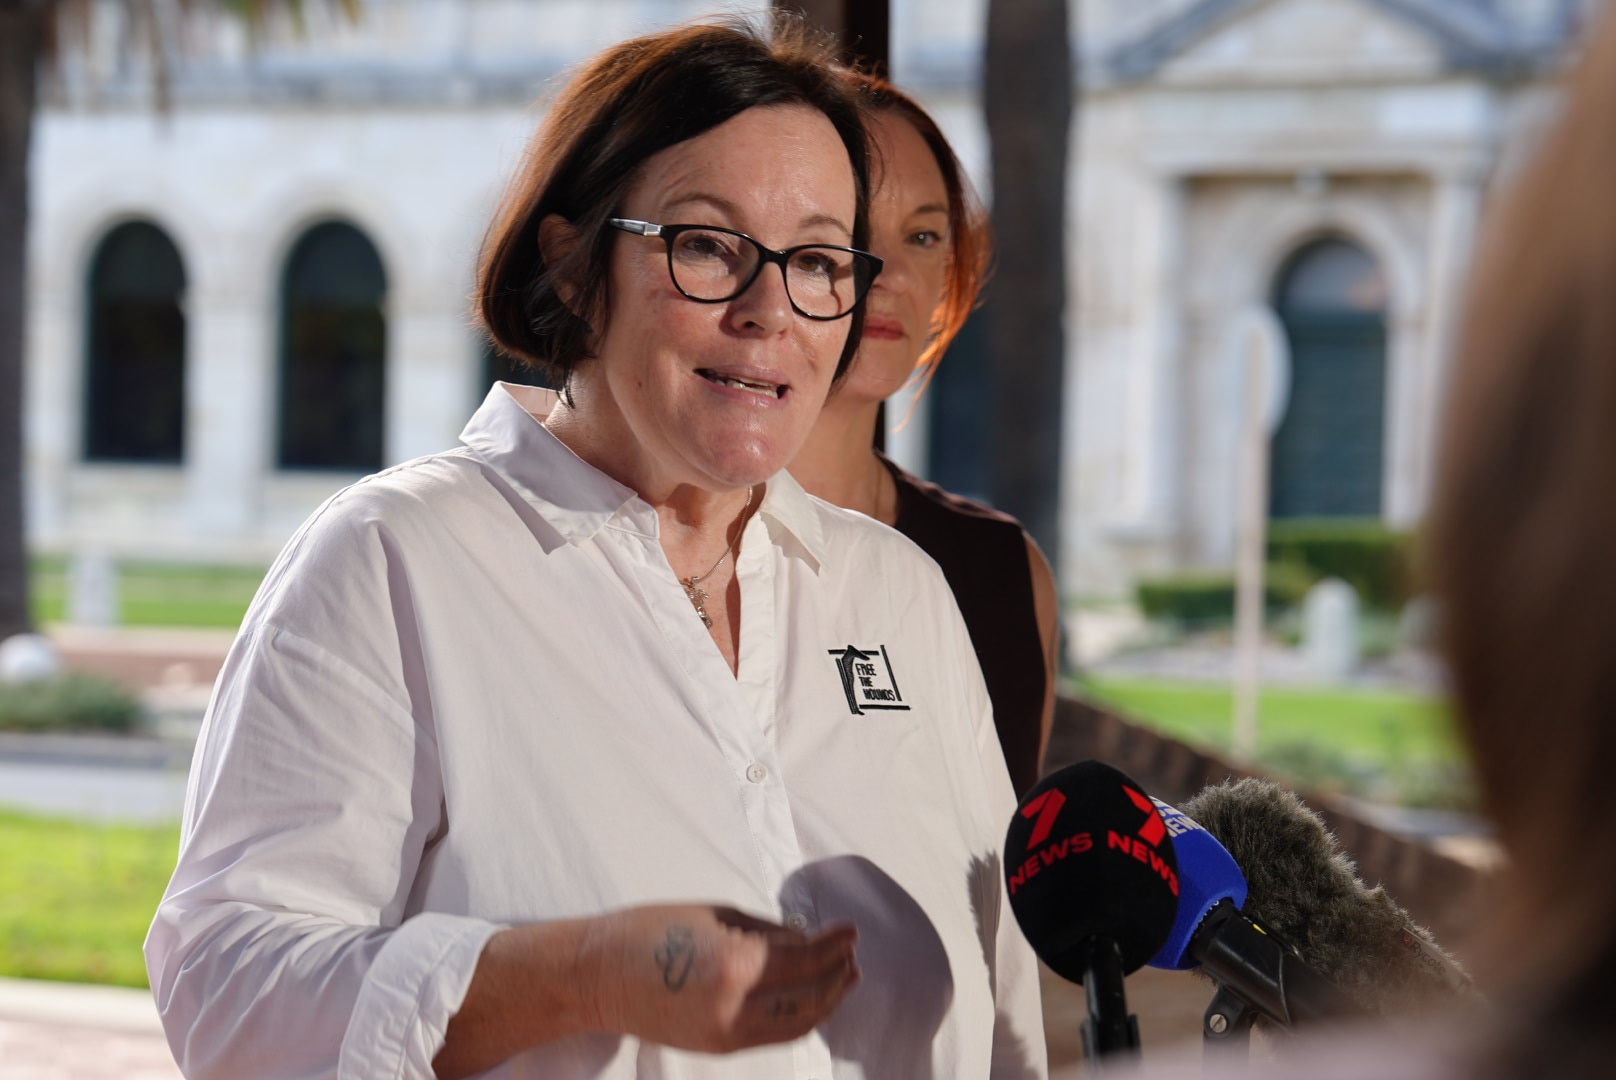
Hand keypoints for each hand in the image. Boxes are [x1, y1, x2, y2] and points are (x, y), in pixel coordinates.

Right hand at [582, 904, 859, 1052]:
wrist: (595, 977)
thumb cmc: (648, 930)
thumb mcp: (714, 914)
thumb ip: (766, 931)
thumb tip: (808, 939)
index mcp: (734, 964)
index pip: (805, 959)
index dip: (834, 943)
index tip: (851, 930)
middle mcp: (735, 1006)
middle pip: (810, 996)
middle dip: (838, 973)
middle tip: (851, 951)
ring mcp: (727, 1034)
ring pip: (797, 1023)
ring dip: (827, 1000)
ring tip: (845, 977)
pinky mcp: (719, 1047)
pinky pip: (774, 1034)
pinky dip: (800, 1017)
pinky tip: (812, 999)